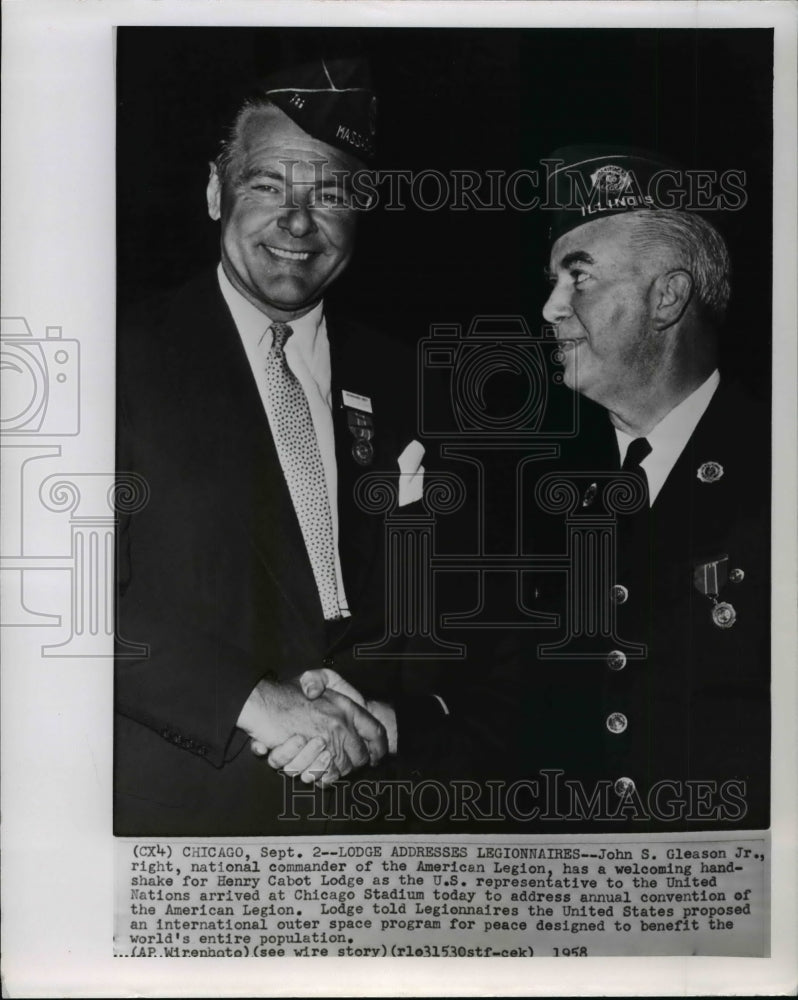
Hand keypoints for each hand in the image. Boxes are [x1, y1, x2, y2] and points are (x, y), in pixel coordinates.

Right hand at [238, 676, 386, 784]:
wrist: (262, 705)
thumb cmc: (285, 693)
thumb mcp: (312, 678)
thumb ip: (327, 683)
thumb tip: (339, 699)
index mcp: (345, 706)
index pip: (376, 730)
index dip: (380, 745)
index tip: (378, 754)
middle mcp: (339, 724)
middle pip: (360, 754)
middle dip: (357, 762)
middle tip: (350, 763)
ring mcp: (326, 741)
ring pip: (343, 767)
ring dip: (338, 770)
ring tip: (328, 766)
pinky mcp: (312, 756)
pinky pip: (325, 775)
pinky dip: (323, 777)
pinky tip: (318, 772)